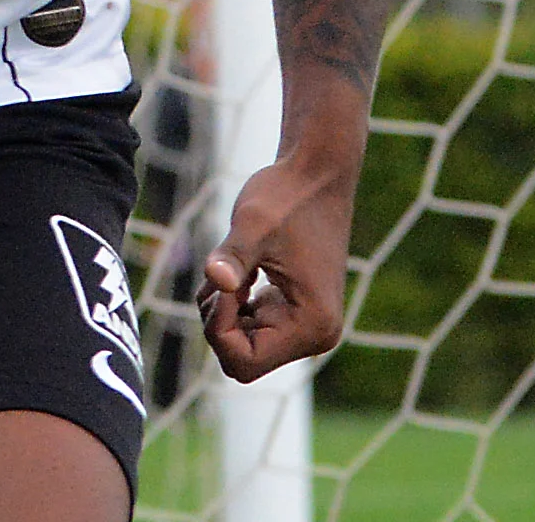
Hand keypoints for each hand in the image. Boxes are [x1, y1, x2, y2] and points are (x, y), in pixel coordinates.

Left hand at [199, 145, 358, 380]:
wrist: (317, 172)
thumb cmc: (287, 195)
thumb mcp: (253, 224)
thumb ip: (233, 256)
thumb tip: (217, 278)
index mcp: (313, 324)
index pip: (244, 362)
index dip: (219, 327)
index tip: (224, 281)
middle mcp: (316, 335)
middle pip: (241, 360)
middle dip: (220, 320)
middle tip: (226, 272)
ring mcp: (308, 327)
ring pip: (240, 345)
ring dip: (223, 310)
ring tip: (236, 265)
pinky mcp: (296, 314)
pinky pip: (248, 330)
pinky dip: (232, 305)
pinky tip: (245, 270)